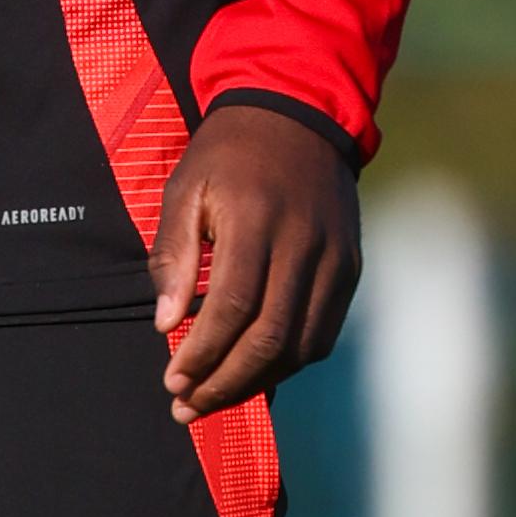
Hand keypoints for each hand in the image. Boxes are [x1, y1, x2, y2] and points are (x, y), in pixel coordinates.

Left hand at [149, 106, 360, 423]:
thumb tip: (166, 324)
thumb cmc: (227, 153)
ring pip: (301, 344)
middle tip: (188, 404)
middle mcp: (302, 241)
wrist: (296, 112)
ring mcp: (333, 257)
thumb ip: (174, 254)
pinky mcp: (350, 267)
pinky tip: (256, 372)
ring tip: (214, 398)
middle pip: (270, 336)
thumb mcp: (186, 186)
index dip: (203, 351)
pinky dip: (289, 361)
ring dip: (257, 381)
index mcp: (254, 216)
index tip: (172, 378)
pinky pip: (322, 332)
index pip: (233, 305)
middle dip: (225, 382)